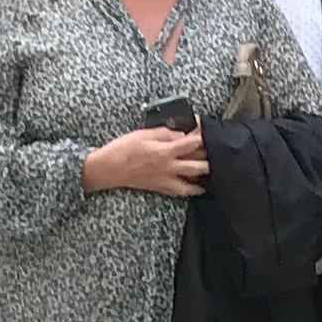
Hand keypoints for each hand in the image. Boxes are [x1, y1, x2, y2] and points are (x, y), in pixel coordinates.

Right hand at [82, 126, 206, 196]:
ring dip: (205, 176)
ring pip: (194, 184)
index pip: (192, 143)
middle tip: (215, 149)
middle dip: (210, 157)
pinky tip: (200, 186)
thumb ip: (166, 134)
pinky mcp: (161, 188)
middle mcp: (169, 168)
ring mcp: (166, 180)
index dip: (202, 134)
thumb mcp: (144, 134)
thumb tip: (182, 134)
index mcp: (165, 152)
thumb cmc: (122, 149)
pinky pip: (181, 192)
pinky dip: (193, 189)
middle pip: (200, 166)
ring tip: (214, 169)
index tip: (206, 129)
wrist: (107, 169)